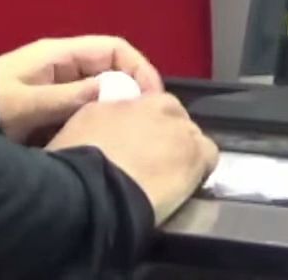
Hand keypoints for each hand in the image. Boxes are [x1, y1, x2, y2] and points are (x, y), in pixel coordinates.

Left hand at [0, 35, 164, 142]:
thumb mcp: (30, 103)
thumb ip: (71, 96)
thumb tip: (117, 90)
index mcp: (61, 54)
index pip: (114, 48)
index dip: (139, 67)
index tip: (152, 96)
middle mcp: (66, 64)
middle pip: (114, 68)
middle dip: (134, 89)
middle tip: (147, 119)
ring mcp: (62, 83)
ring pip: (103, 88)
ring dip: (119, 104)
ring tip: (133, 129)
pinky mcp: (56, 103)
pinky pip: (89, 104)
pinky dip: (102, 115)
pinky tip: (109, 135)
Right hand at [48, 93, 218, 223]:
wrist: (96, 190)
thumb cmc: (79, 157)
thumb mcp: (84, 122)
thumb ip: (106, 114)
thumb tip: (111, 120)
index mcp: (134, 97)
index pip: (152, 103)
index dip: (146, 123)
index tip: (137, 141)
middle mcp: (162, 107)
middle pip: (174, 118)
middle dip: (165, 135)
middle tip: (149, 159)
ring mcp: (183, 132)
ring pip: (192, 137)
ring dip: (182, 151)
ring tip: (167, 175)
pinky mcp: (197, 158)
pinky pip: (209, 157)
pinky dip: (200, 166)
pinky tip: (185, 182)